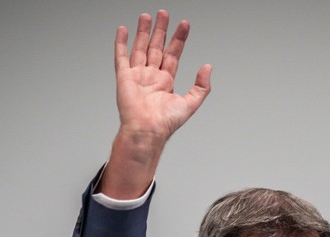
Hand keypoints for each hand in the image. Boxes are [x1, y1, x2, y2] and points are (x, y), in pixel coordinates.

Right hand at [115, 10, 210, 143]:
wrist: (147, 130)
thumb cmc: (165, 123)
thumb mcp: (191, 103)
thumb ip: (201, 86)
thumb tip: (208, 67)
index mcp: (166, 82)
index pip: (173, 54)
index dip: (179, 39)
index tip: (184, 25)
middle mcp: (151, 77)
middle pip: (157, 47)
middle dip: (161, 30)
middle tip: (164, 14)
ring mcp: (137, 75)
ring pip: (140, 48)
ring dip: (143, 32)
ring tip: (146, 16)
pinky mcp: (124, 77)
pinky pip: (121, 57)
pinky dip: (121, 43)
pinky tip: (123, 31)